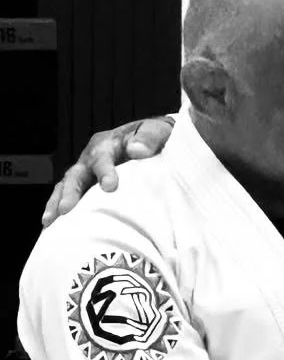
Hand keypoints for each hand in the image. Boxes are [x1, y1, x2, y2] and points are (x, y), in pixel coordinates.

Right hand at [41, 114, 174, 225]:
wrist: (153, 142)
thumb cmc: (155, 138)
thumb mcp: (157, 131)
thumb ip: (149, 138)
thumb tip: (137, 150)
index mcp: (107, 144)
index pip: (102, 158)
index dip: (104, 172)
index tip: (109, 187)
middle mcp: (91, 158)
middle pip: (76, 175)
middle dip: (71, 192)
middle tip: (66, 210)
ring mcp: (86, 174)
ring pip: (67, 187)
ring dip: (58, 203)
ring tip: (50, 222)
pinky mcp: (87, 188)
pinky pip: (71, 199)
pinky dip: (61, 211)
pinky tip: (54, 227)